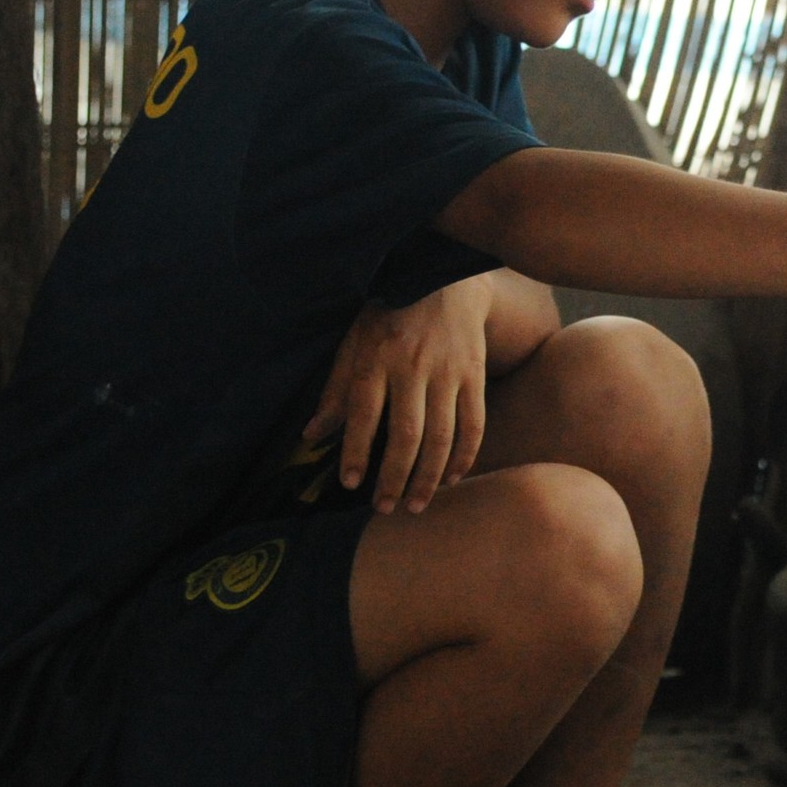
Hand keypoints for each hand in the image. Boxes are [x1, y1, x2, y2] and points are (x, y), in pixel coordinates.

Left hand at [306, 278, 492, 512]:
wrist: (442, 277)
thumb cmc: (387, 314)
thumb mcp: (353, 344)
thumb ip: (336, 391)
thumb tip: (311, 435)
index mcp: (376, 359)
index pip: (364, 414)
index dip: (357, 452)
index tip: (351, 484)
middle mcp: (413, 367)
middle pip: (406, 434)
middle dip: (395, 477)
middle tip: (386, 508)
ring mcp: (448, 372)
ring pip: (442, 435)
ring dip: (429, 476)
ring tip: (417, 504)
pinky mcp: (475, 374)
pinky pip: (474, 424)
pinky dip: (464, 456)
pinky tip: (451, 478)